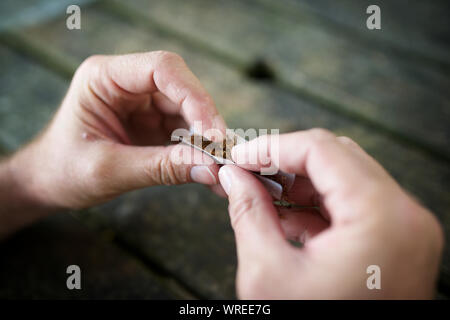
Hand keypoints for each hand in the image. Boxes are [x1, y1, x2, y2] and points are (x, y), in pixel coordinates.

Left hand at [7, 51, 225, 210]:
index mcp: (105, 77)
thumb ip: (159, 168)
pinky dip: (199, 151)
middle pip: (182, 89)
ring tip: (223, 167)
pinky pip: (185, 132)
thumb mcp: (108, 170)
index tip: (212, 133)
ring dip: (207, 139)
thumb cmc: (64, 171)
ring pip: (189, 111)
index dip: (194, 97)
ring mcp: (142, 104)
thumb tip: (210, 169)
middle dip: (206, 121)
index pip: (162, 69)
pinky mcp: (152, 124)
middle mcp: (127, 84)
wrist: (48, 184)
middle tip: (224, 154)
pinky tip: (211, 171)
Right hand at [218, 129, 442, 298]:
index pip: (320, 149)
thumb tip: (232, 177)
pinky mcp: (399, 242)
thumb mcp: (268, 273)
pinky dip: (318, 205)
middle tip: (247, 172)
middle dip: (285, 161)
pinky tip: (286, 217)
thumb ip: (248, 213)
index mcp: (380, 218)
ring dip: (300, 182)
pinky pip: (355, 205)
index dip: (272, 147)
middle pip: (337, 157)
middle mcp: (405, 216)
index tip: (241, 157)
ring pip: (346, 177)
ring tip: (261, 195)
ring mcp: (407, 229)